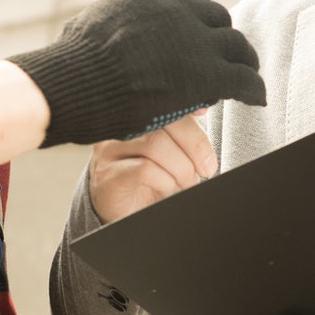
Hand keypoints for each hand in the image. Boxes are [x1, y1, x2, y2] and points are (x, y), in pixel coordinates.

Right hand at [9, 0, 265, 146]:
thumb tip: (132, 38)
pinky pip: (244, 79)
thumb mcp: (93, 26)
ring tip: (247, 77)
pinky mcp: (207, 73)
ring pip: (237, 46)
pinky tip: (256, 100)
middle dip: (221, 40)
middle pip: (218, 18)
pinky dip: (254, 90)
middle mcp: (177, 9)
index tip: (204, 28)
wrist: (73, 83)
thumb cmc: (71, 64)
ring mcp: (195, 39)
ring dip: (243, 62)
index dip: (202, 13)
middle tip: (226, 59)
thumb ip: (120, 26)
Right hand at [88, 113, 215, 222]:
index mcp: (133, 116)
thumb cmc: (149, 180)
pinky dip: (166, 181)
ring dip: (182, 168)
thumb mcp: (170, 152)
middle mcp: (118, 129)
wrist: (125, 212)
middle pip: (161, 121)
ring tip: (186, 182)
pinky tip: (168, 188)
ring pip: (155, 145)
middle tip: (205, 168)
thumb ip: (181, 131)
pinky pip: (145, 169)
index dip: (187, 108)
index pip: (163, 102)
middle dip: (194, 145)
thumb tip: (202, 109)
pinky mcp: (109, 177)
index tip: (204, 115)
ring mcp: (110, 152)